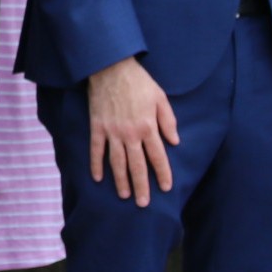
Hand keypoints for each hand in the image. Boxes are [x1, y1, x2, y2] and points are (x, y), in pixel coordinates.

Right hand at [85, 56, 177, 205]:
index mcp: (148, 126)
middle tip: (143, 203)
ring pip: (117, 162)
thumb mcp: (160, 98)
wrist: (111, 68)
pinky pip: (96, 150)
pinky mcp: (97, 127)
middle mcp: (130, 133)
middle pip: (137, 165)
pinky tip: (98, 178)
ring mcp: (112, 132)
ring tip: (125, 195)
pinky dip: (96, 165)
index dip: (162, 173)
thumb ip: (168, 121)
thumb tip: (174, 142)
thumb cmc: (138, 82)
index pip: (157, 156)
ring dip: (121, 180)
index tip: (166, 188)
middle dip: (141, 186)